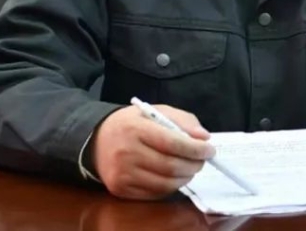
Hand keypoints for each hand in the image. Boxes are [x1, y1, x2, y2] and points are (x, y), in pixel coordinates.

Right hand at [90, 104, 214, 199]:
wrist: (96, 141)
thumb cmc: (131, 124)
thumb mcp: (154, 112)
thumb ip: (182, 120)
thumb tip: (204, 137)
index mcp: (135, 128)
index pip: (172, 142)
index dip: (195, 148)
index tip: (210, 149)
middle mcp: (126, 153)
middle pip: (170, 166)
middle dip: (194, 165)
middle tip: (203, 160)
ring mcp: (122, 174)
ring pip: (165, 183)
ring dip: (185, 178)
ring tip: (190, 168)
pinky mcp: (120, 190)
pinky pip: (154, 193)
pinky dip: (170, 187)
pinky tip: (173, 176)